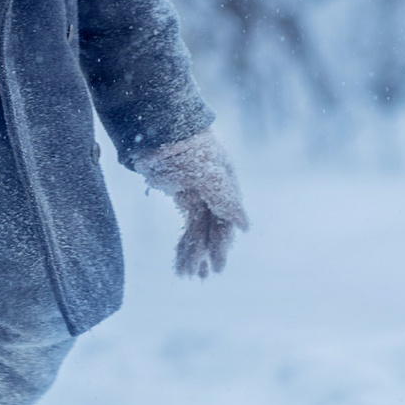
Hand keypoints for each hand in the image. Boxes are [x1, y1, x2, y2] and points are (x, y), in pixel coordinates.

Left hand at [133, 129, 247, 278]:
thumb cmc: (186, 147)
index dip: (222, 243)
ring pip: (199, 231)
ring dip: (195, 253)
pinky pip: (188, 225)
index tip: (218, 264)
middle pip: (213, 229)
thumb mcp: (206, 173)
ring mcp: (198, 196)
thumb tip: (245, 227)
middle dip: (208, 253)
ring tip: (189, 275)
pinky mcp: (182, 197)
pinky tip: (183, 261)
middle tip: (206, 276)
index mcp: (224, 185)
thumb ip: (224, 199)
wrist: (158, 128)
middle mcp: (214, 193)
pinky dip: (185, 243)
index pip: (225, 220)